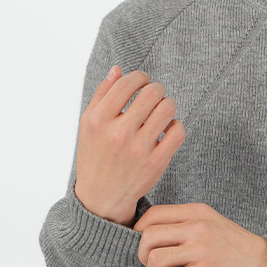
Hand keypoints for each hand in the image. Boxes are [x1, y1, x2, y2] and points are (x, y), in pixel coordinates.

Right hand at [74, 66, 185, 226]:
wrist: (102, 196)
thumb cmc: (95, 155)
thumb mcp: (88, 124)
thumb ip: (102, 95)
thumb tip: (118, 70)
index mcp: (98, 120)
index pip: (127, 83)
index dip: (140, 77)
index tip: (142, 81)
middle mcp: (118, 134)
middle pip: (151, 93)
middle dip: (156, 89)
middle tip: (155, 94)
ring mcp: (139, 149)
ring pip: (167, 108)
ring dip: (168, 104)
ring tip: (161, 110)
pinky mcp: (156, 163)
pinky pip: (178, 131)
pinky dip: (176, 125)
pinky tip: (167, 128)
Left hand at [134, 203, 266, 266]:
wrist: (265, 264)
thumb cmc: (234, 245)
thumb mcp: (211, 221)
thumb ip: (185, 221)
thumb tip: (149, 228)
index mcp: (197, 212)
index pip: (153, 214)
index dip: (139, 230)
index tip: (143, 243)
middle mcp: (198, 227)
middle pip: (148, 236)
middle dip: (142, 254)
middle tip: (152, 263)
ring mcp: (202, 249)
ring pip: (155, 258)